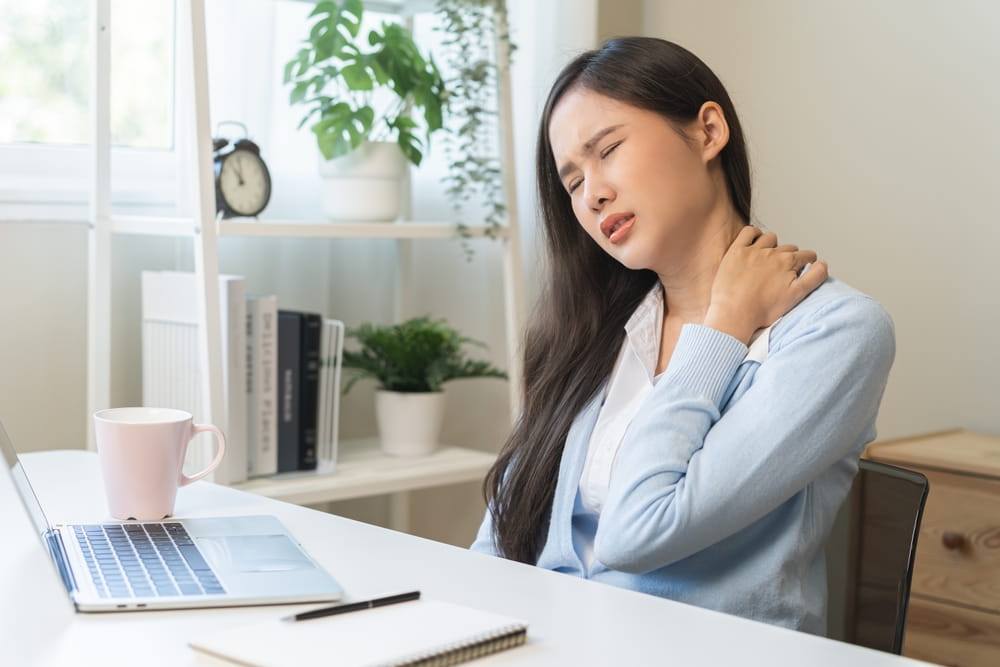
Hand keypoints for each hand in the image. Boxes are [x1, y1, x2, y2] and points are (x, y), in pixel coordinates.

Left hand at [704, 226, 827, 343]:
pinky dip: (753, 234)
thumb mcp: (796, 296)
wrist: (734, 313)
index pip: (806, 256)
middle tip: (783, 270)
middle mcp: (772, 252)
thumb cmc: (763, 309)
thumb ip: (814, 278)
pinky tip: (754, 243)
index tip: (803, 269)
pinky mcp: (736, 251)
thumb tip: (823, 264)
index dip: (807, 263)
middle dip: (790, 257)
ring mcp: (753, 250)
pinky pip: (748, 232)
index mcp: (788, 262)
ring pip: (770, 238)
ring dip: (773, 245)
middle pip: (788, 248)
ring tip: (768, 258)